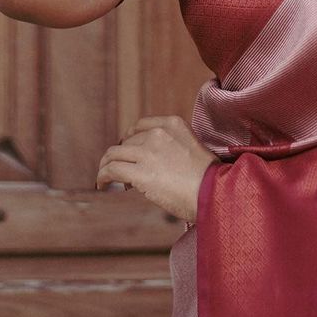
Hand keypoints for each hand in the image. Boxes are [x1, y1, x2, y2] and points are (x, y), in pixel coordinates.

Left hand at [95, 115, 220, 223]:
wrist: (214, 193)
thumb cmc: (209, 179)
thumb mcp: (192, 149)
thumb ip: (172, 147)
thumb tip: (152, 163)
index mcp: (173, 124)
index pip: (140, 126)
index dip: (130, 140)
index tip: (128, 152)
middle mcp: (158, 134)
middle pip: (126, 142)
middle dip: (122, 156)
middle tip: (121, 173)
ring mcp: (148, 152)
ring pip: (113, 154)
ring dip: (106, 166)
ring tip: (105, 179)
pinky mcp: (140, 172)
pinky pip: (111, 170)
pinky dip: (102, 177)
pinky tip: (102, 185)